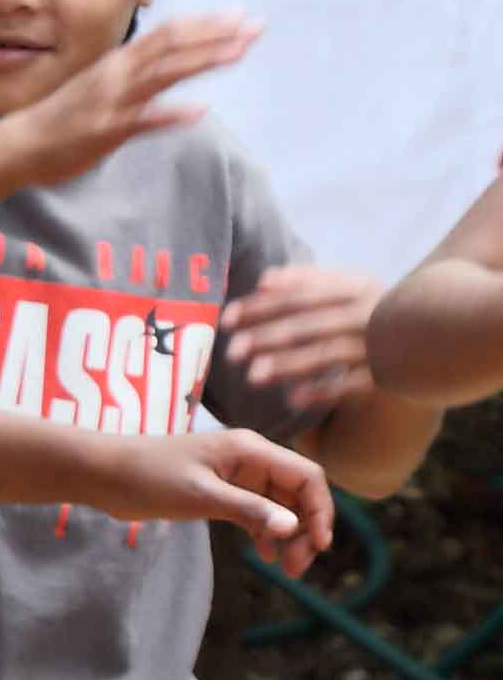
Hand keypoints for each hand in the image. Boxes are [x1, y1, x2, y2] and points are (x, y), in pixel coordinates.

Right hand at [0, 8, 255, 191]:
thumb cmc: (62, 120)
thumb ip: (134, 77)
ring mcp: (113, 100)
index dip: (206, 23)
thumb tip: (167, 68)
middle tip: (255, 25)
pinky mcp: (107, 130)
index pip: (169, 33)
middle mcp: (118, 73)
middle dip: (217, 34)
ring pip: (164, 73)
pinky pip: (144, 120)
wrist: (18, 145)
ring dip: (203, 60)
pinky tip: (201, 111)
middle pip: (173, 44)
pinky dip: (172, 114)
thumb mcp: (102, 88)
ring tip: (238, 52)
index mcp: (119, 62)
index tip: (240, 16)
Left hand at [133, 426, 331, 565]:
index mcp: (250, 449)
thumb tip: (291, 527)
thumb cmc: (149, 476)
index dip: (320, 510)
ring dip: (287, 534)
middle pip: (298, 493)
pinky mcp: (221, 491)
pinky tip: (263, 554)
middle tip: (296, 568)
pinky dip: (265, 532)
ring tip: (283, 568)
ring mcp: (237, 475)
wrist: (105, 474)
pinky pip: (258, 511)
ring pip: (280, 505)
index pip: (306, 476)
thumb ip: (247, 510)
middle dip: (304, 529)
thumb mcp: (200, 495)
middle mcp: (250, 459)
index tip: (318, 546)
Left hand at [218, 261, 379, 420]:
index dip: (261, 306)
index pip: (300, 294)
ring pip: (326, 353)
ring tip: (252, 377)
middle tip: (232, 353)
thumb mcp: (355, 286)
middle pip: (308, 323)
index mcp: (357, 286)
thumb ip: (309, 281)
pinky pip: (350, 384)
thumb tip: (263, 281)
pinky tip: (290, 399)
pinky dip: (321, 390)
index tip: (226, 319)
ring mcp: (381, 344)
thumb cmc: (384, 309)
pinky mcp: (390, 375)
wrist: (453, 331)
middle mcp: (369, 312)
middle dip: (267, 337)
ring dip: (288, 364)